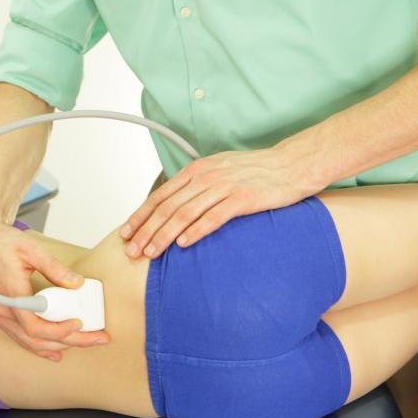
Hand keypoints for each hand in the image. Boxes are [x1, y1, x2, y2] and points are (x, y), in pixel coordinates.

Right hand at [0, 211, 109, 360]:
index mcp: (11, 293)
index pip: (35, 326)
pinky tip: (55, 350)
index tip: (79, 324)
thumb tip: (76, 283)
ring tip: (83, 342)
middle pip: (36, 339)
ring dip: (56, 346)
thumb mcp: (32, 249)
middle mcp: (3, 309)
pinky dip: (39, 346)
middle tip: (95, 338)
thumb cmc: (1, 242)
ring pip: (28, 342)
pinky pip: (19, 337)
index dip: (59, 331)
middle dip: (69, 341)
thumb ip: (55, 268)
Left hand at [120, 147, 319, 258]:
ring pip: (185, 214)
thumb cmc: (254, 171)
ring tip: (151, 253)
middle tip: (131, 250)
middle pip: (167, 207)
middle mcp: (205, 176)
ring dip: (164, 235)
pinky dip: (196, 231)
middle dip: (146, 230)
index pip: (160, 196)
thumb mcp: (218, 171)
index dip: (140, 216)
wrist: (292, 164)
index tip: (126, 233)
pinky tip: (183, 244)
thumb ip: (195, 186)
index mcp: (196, 170)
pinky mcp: (243, 198)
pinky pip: (214, 217)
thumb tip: (173, 206)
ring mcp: (224, 187)